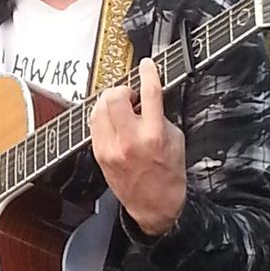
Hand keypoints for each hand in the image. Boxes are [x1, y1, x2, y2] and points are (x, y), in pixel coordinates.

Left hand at [90, 58, 186, 236]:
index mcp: (154, 135)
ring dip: (110, 100)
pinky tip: (112, 119)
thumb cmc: (167, 174)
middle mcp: (129, 140)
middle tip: (131, 94)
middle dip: (123, 89)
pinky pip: (93, 123)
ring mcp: (111, 147)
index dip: (148, 73)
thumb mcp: (175, 140)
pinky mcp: (99, 153)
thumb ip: (160, 116)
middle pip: (114, 97)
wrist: (154, 205)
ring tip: (121, 106)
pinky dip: (102, 115)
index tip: (147, 65)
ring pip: (99, 108)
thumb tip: (148, 98)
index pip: (149, 93)